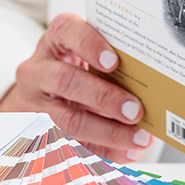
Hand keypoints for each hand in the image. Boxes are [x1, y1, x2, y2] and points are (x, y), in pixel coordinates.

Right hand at [0, 13, 153, 162]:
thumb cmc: (75, 71)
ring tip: (138, 138)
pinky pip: (69, 145)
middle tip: (135, 111)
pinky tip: (126, 152)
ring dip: (108, 132)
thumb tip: (153, 89)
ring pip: (66, 119)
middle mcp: (37, 70)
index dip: (88, 44)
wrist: (38, 97)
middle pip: (65, 80)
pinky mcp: (35, 133)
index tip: (113, 61)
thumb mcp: (86, 58)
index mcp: (54, 42)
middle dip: (104, 97)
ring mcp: (32, 103)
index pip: (65, 31)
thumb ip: (111, 66)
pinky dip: (102, 151)